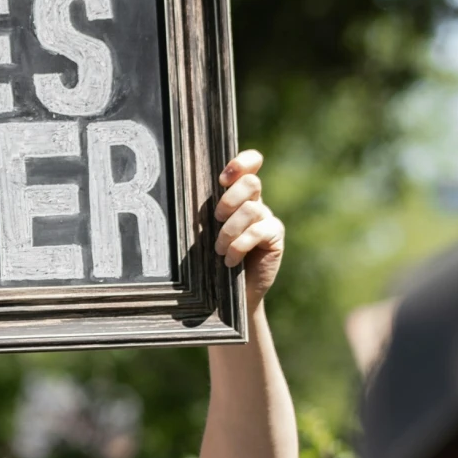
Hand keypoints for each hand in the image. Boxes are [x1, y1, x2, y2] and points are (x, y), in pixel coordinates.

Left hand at [214, 151, 284, 310]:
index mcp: (238, 195)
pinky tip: (230, 261)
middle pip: (252, 182)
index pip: (250, 165)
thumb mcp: (205, 231)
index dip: (241, 163)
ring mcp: (268, 218)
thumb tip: (182, 194)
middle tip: (216, 220)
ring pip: (251, 209)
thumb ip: (205, 212)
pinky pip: (259, 231)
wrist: (228, 293)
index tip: (222, 179)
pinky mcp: (275, 236)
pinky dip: (240, 246)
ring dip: (230, 231)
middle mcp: (256, 202)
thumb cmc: (210, 260)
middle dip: (230, 200)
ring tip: (220, 250)